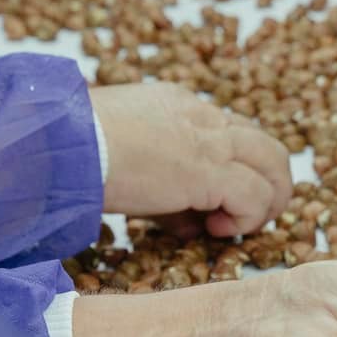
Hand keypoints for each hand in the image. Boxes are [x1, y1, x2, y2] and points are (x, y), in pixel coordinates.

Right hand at [91, 82, 294, 236]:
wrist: (62, 145)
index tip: (209, 205)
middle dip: (268, 181)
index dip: (229, 171)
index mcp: (178, 105)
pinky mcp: (209, 171)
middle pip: (263, 143)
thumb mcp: (123, 159)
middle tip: (248, 214)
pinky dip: (248, 217)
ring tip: (241, 226)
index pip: (227, 134)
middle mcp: (202, 116)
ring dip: (267, 200)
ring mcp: (210, 141)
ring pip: (273, 163)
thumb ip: (161, 188)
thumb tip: (185, 223)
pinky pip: (255, 195)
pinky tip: (218, 230)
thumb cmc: (76, 149)